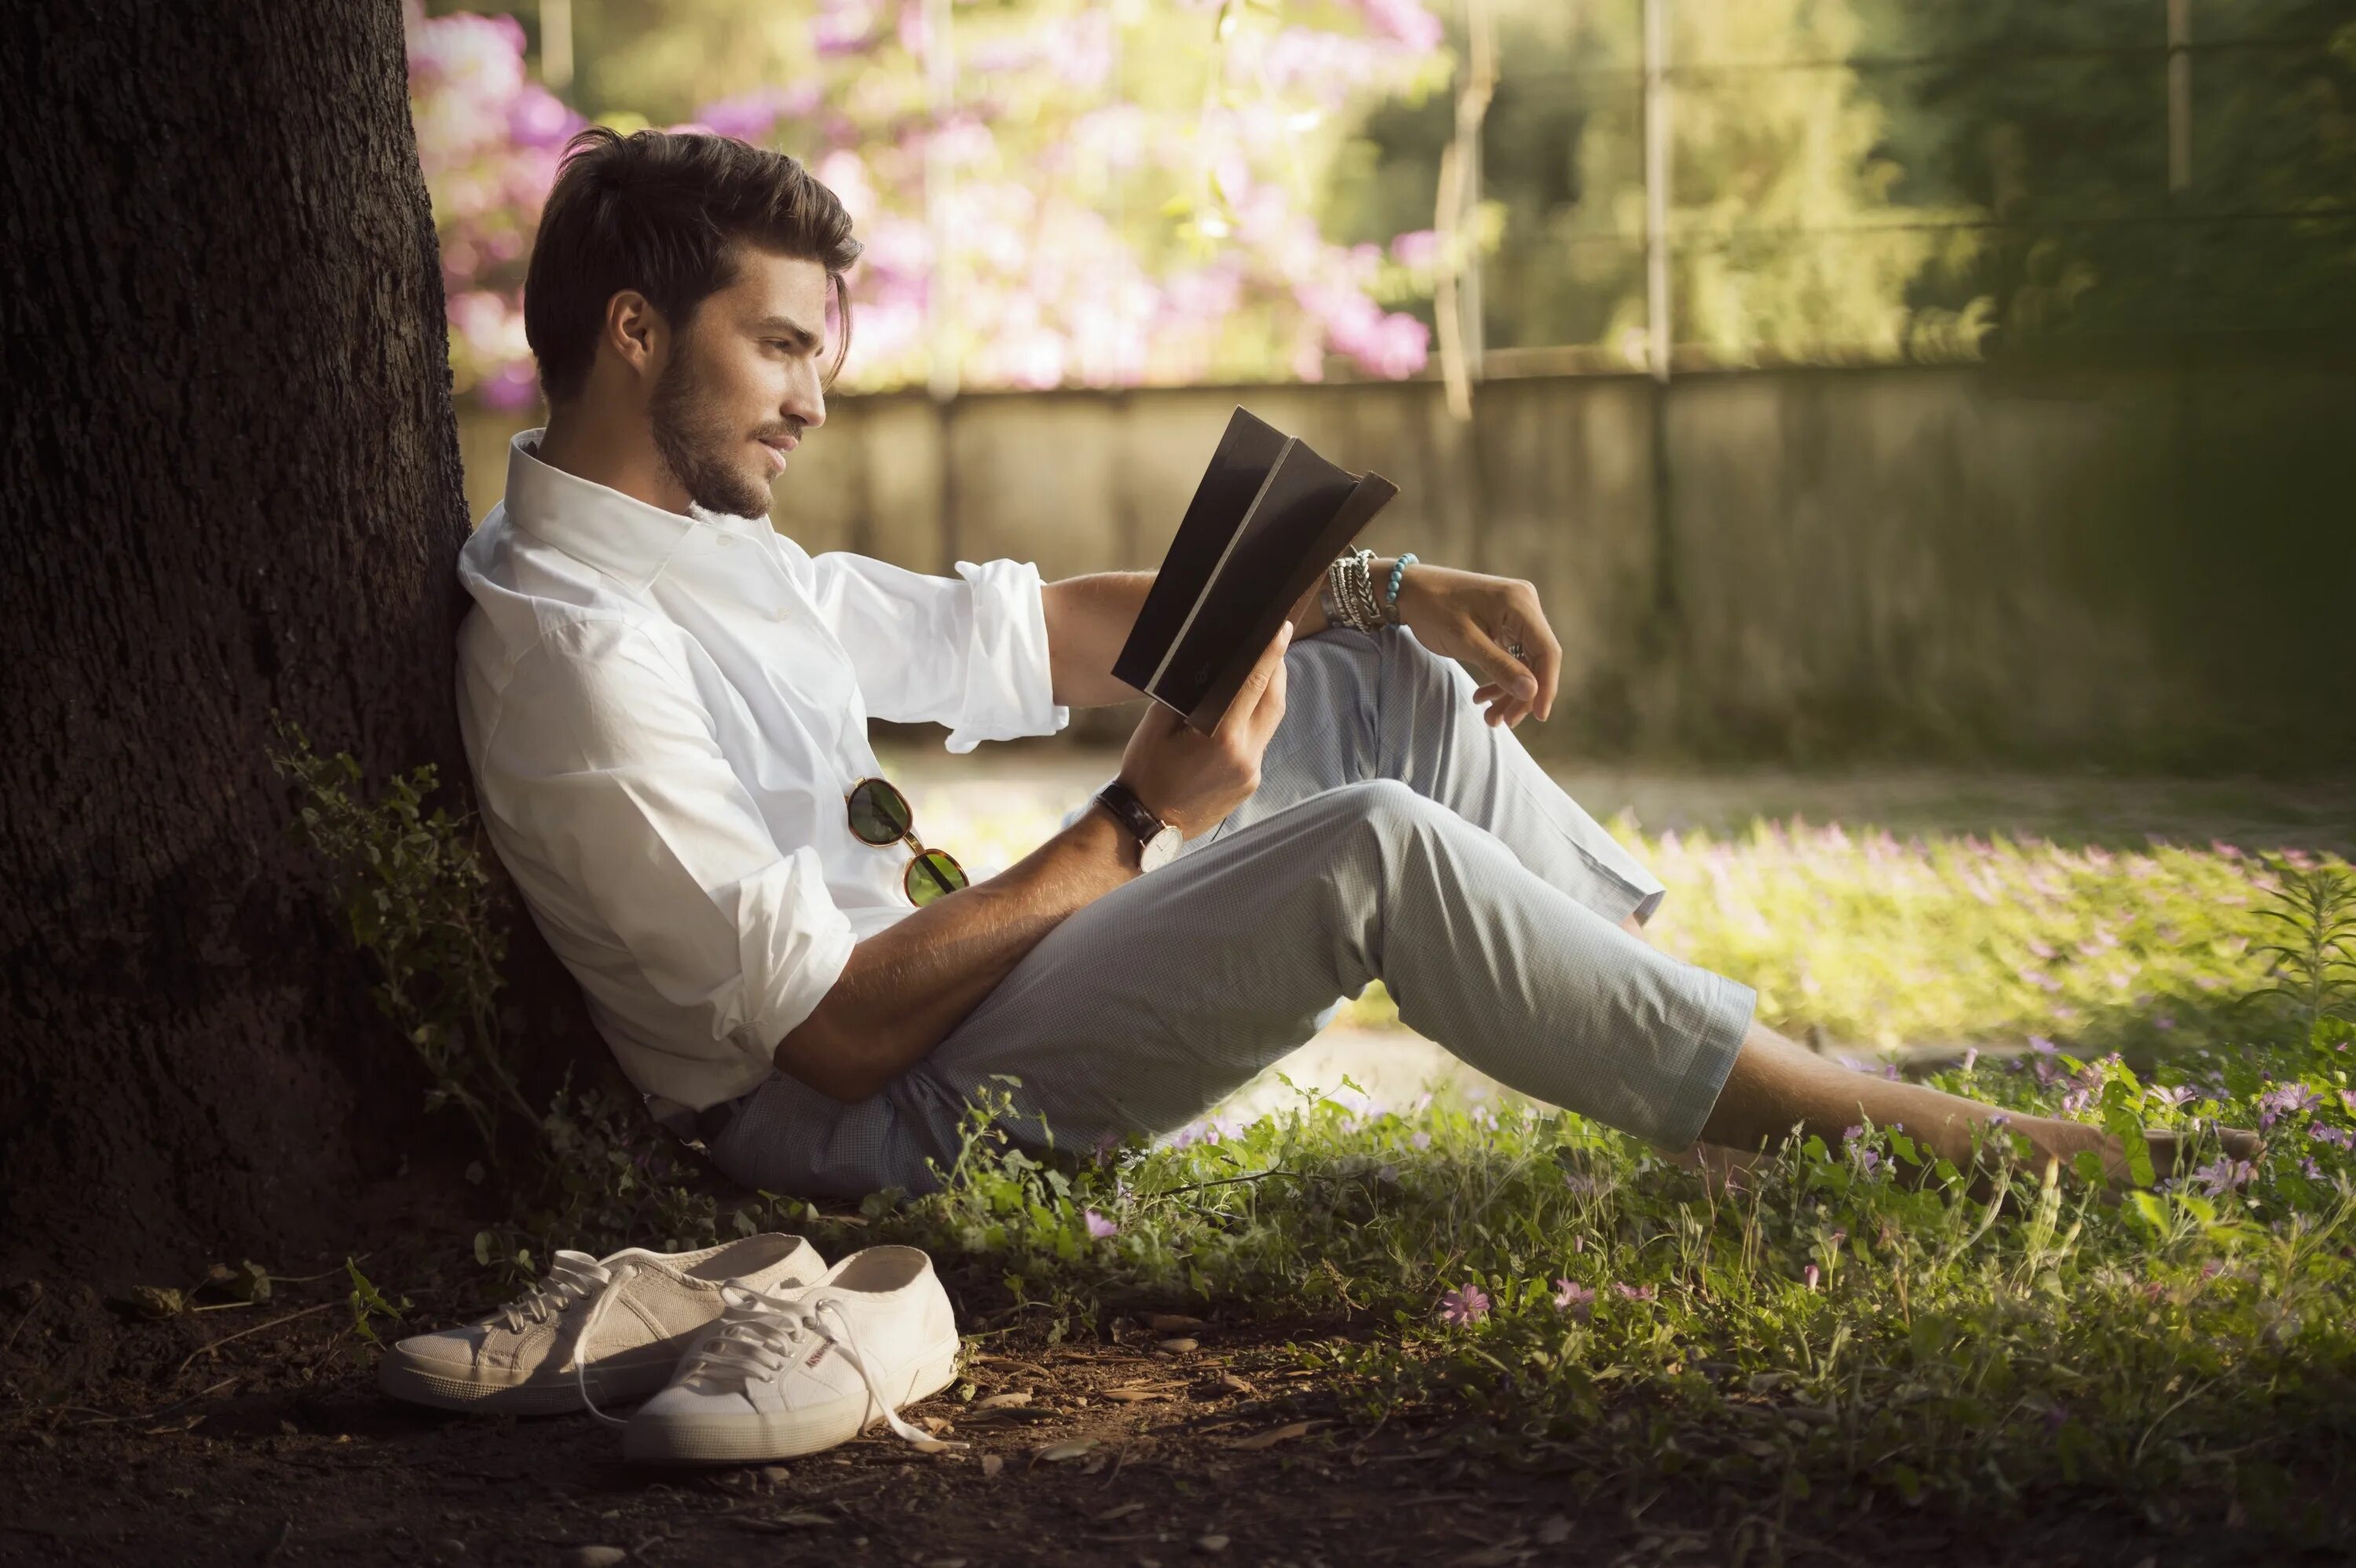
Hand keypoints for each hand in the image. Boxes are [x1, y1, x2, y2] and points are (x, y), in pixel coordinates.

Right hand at [1114, 619, 1290, 838]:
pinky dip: (1256, 722)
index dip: (1271, 652)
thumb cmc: (1145, 771)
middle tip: (1273, 643)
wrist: (1145, 825)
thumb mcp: (1157, 724)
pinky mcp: (1250, 783)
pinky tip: (1242, 713)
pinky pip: (1261, 743)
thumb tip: (1209, 666)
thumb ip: (1187, 693)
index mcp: (1222, 736)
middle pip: (1274, 701)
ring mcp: (1251, 772)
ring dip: (1269, 695)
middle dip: (1277, 669)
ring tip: (1262, 672)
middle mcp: (1245, 755)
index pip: (1255, 683)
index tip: (1282, 627)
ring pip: (1271, 723)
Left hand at [1390, 561, 1557, 727]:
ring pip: (1524, 661)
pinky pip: (1510, 655)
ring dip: (1509, 691)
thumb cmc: (1433, 610)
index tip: (1539, 717)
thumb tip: (1532, 693)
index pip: (1547, 651)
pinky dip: (1499, 677)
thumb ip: (1500, 667)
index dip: (1547, 686)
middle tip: (1503, 722)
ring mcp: (1515, 613)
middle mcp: (1524, 605)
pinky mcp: (1503, 622)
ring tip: (1489, 716)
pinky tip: (1482, 696)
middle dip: (1522, 694)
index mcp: (1520, 603)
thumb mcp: (1466, 642)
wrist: (1408, 589)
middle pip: (1537, 659)